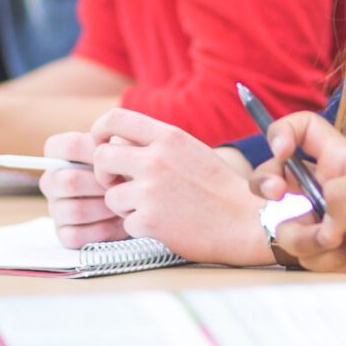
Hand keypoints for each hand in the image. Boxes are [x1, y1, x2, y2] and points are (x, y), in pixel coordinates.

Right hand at [40, 129, 126, 246]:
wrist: (140, 203)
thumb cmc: (128, 171)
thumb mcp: (124, 151)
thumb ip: (114, 145)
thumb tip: (107, 150)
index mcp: (59, 154)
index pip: (64, 146)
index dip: (93, 153)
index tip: (113, 159)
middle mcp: (52, 181)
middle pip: (69, 181)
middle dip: (102, 186)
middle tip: (123, 186)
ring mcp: (55, 208)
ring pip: (75, 210)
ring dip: (105, 209)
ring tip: (122, 204)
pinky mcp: (64, 233)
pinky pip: (77, 235)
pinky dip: (101, 229)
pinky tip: (115, 221)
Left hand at [76, 109, 269, 265]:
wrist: (246, 223)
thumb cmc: (220, 189)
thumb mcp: (191, 150)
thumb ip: (158, 144)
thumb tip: (120, 144)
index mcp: (168, 136)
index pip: (115, 118)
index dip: (99, 131)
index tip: (101, 145)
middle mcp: (156, 159)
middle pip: (101, 157)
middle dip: (104, 174)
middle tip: (118, 184)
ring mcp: (151, 190)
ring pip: (110, 195)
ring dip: (125, 206)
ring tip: (154, 209)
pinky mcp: (149, 220)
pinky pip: (125, 222)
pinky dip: (140, 227)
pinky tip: (164, 226)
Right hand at [253, 116, 345, 296]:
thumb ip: (342, 194)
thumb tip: (320, 220)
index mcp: (344, 161)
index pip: (302, 130)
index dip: (280, 133)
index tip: (280, 153)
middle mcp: (332, 188)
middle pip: (277, 176)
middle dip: (265, 185)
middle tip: (278, 197)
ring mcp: (332, 222)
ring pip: (288, 224)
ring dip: (304, 236)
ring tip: (339, 241)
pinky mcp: (336, 253)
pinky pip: (306, 254)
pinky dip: (322, 258)